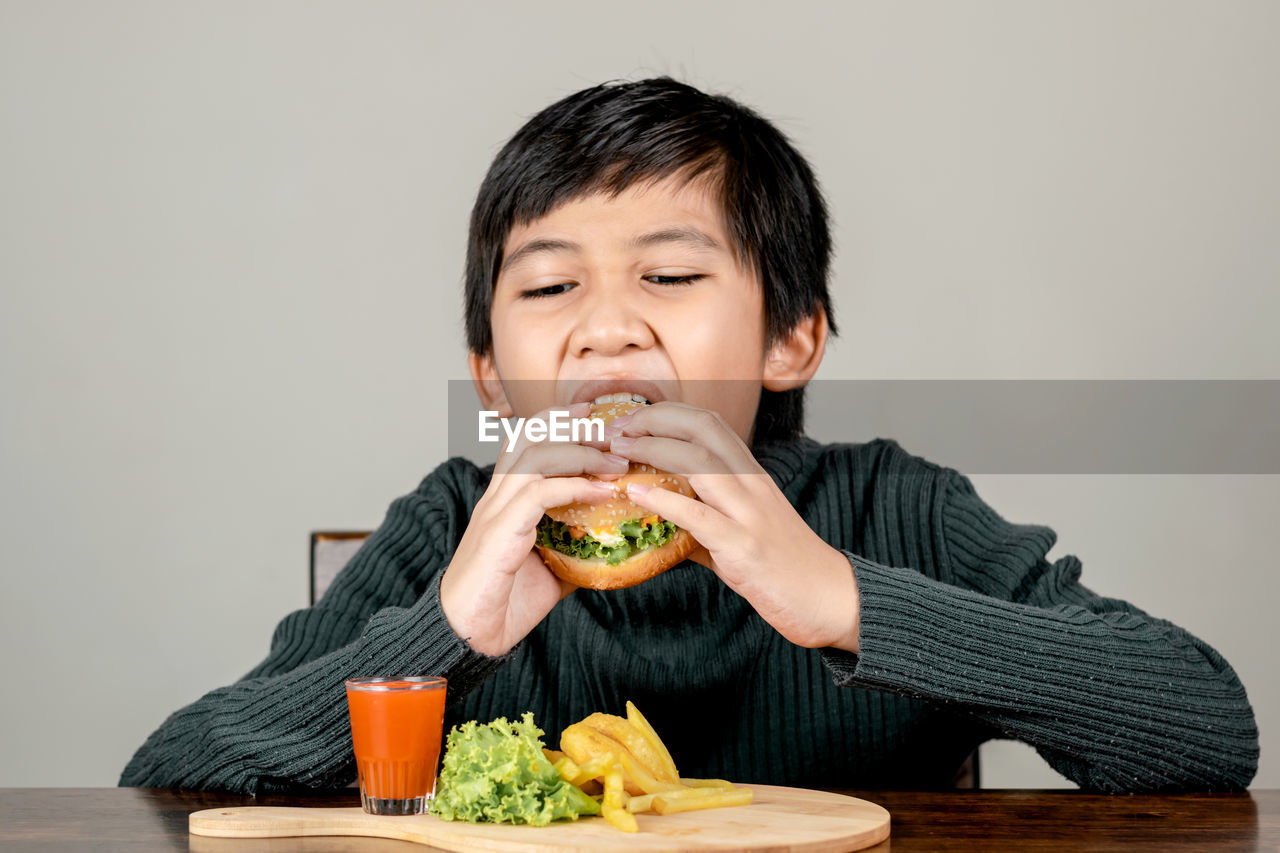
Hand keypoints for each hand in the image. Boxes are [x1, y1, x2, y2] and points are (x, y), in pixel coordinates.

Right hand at [439, 401, 630, 655]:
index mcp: (503, 500)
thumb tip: (614, 547)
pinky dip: (574, 485)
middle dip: (573, 424)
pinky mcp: (500, 531)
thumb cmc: (504, 605)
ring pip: (534, 456)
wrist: (468, 636)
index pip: (524, 440)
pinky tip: (602, 490)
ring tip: (615, 462)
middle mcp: (496, 497)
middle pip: (529, 435)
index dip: (556, 420)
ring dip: (580, 452)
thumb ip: (576, 550)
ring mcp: (495, 511)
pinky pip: (539, 493)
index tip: (593, 415)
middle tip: (612, 429)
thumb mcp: (551, 571)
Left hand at [607, 403, 860, 652]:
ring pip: (699, 462)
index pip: (710, 422)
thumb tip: (657, 521)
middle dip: (655, 419)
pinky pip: (697, 515)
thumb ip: (701, 522)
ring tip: (618, 453)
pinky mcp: (744, 546)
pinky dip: (661, 499)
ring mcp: (750, 513)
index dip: (668, 413)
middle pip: (702, 428)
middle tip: (617, 429)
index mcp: (751, 475)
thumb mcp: (741, 531)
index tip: (633, 419)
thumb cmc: (784, 567)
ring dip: (652, 450)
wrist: (829, 599)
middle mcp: (752, 484)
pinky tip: (634, 493)